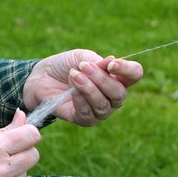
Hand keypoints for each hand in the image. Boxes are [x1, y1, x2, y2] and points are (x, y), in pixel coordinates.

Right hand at [0, 109, 39, 176]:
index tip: (19, 137)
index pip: (32, 135)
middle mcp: (1, 170)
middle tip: (3, 157)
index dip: (27, 134)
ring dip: (13, 173)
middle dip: (23, 153)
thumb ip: (3, 130)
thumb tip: (23, 116)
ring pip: (25, 175)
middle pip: (34, 155)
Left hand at [23, 49, 143, 125]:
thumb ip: (97, 61)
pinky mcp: (85, 119)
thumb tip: (111, 62)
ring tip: (73, 75)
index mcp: (117, 77)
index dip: (127, 70)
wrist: (43, 77)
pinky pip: (88, 113)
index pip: (135, 74)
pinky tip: (71, 89)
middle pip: (120, 93)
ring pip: (103, 105)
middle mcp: (113, 96)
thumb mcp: (82, 57)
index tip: (110, 64)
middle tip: (84, 67)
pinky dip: (80, 100)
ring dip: (88, 89)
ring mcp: (100, 110)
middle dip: (102, 80)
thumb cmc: (66, 65)